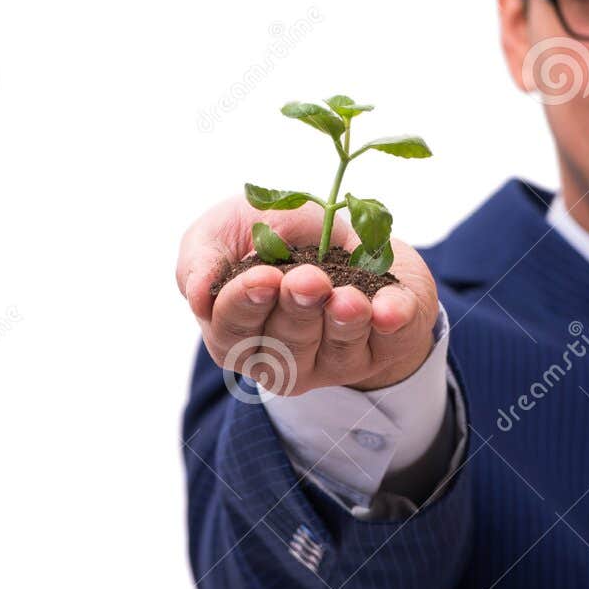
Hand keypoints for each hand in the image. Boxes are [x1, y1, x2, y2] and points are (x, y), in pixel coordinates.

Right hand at [176, 193, 440, 394]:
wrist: (340, 227)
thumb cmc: (272, 232)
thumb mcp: (227, 229)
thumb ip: (202, 257)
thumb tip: (196, 296)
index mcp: (237, 331)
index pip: (233, 329)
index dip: (246, 304)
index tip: (263, 275)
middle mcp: (283, 356)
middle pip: (287, 345)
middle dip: (298, 311)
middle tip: (309, 280)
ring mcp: (335, 361)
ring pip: (339, 350)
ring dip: (344, 323)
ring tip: (349, 297)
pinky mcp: (383, 349)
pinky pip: (391, 344)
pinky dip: (392, 324)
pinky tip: (389, 309)